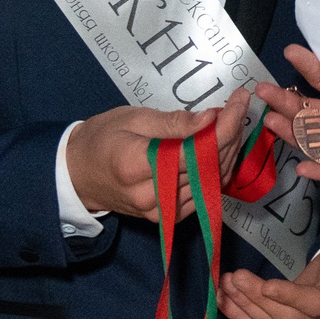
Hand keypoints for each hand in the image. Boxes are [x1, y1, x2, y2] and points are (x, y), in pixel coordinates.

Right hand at [66, 89, 250, 222]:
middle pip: (208, 165)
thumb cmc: (102, 139)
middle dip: (231, 133)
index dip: (224, 126)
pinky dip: (217, 167)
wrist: (80, 175)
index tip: (239, 101)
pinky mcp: (170, 217)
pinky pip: (205, 191)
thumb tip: (212, 119)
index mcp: (136, 167)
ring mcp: (162, 212)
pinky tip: (219, 146)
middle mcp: (151, 196)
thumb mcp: (133, 119)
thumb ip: (174, 122)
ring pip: (212, 180)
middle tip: (239, 106)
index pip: (195, 150)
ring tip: (231, 121)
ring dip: (228, 150)